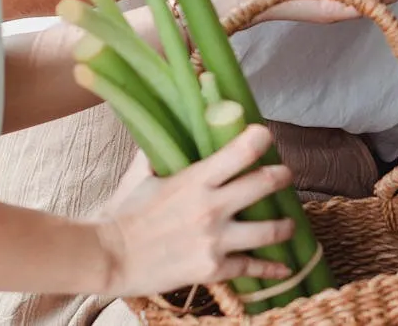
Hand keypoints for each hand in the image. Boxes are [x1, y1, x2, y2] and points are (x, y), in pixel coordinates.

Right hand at [94, 125, 295, 297]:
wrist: (108, 257)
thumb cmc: (122, 214)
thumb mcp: (140, 175)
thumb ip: (158, 152)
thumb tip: (164, 127)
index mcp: (196, 179)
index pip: (242, 150)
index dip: (260, 139)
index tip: (266, 137)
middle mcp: (212, 207)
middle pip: (266, 184)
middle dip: (281, 177)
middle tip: (284, 176)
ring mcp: (215, 239)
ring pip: (270, 230)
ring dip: (285, 224)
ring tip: (288, 223)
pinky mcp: (213, 268)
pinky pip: (253, 268)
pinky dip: (272, 269)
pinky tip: (283, 268)